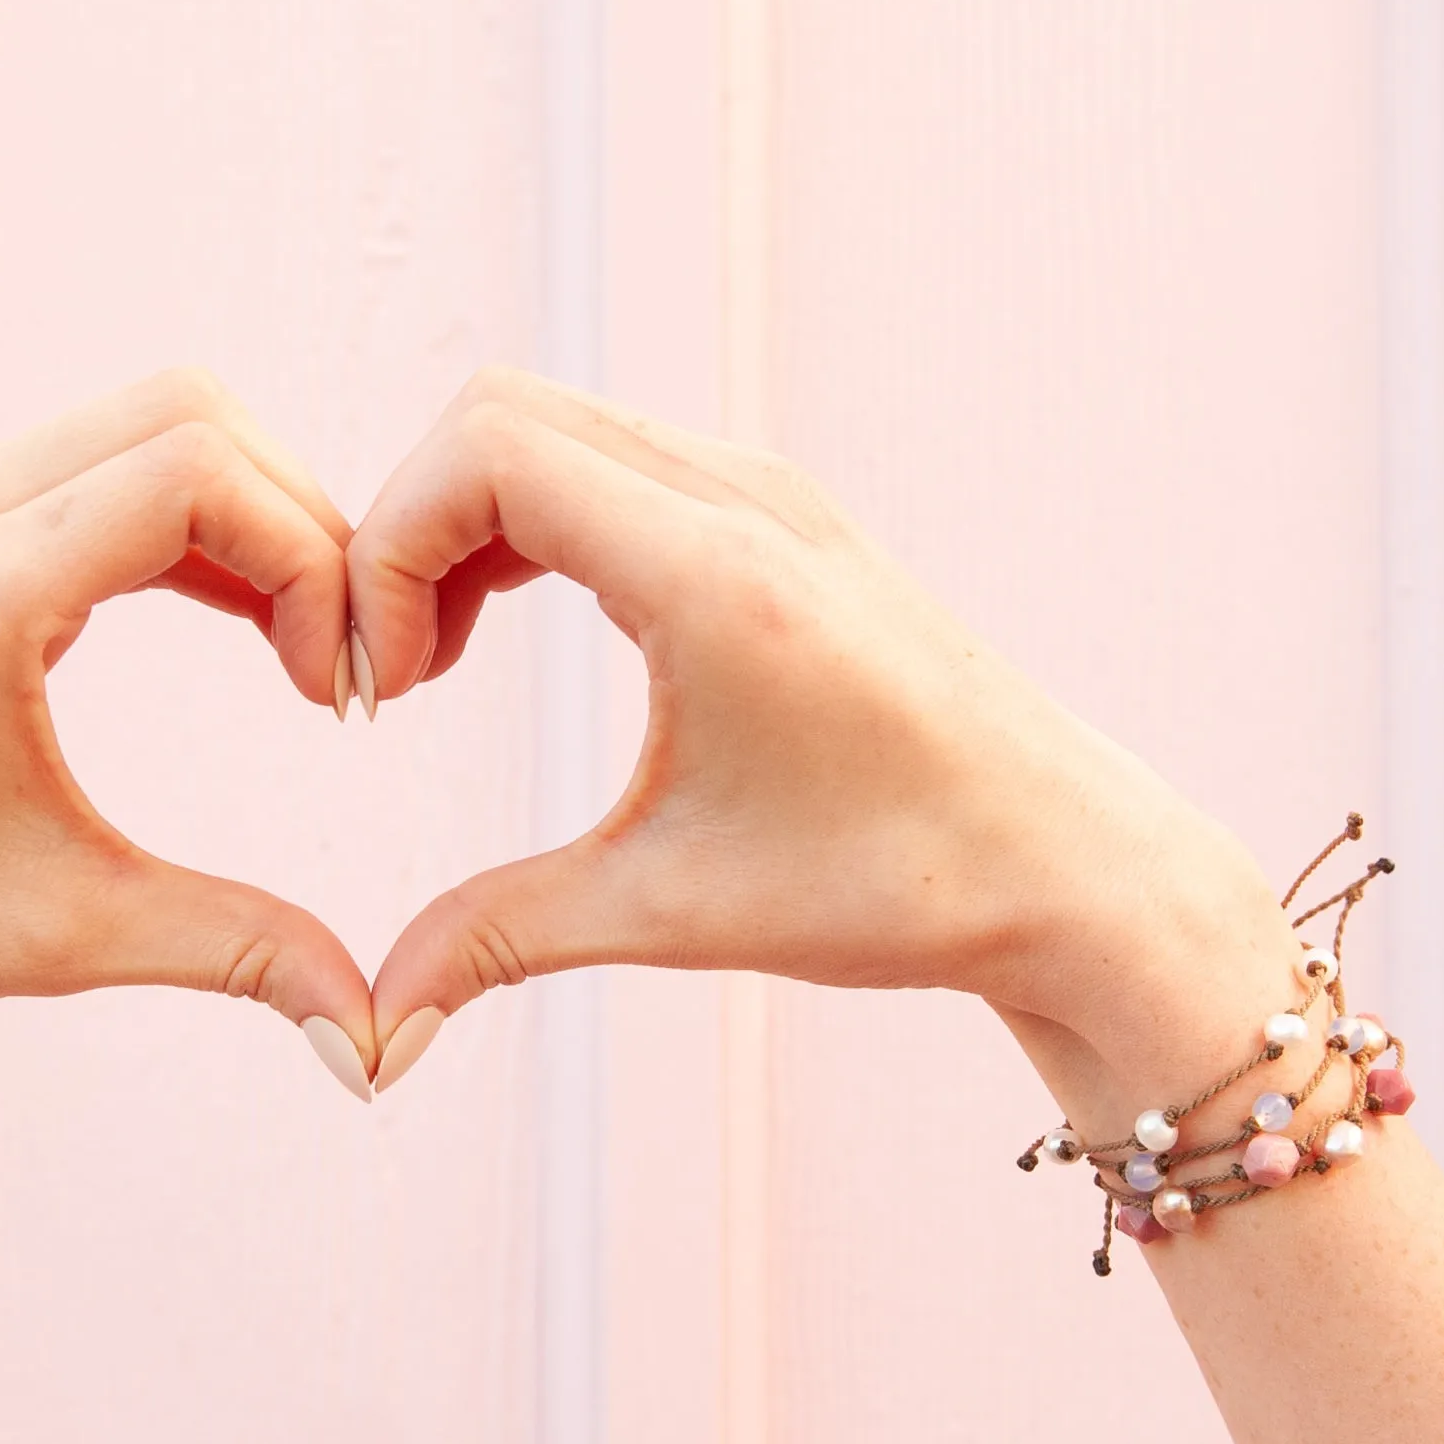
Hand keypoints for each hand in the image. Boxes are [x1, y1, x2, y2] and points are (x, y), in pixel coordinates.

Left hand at [0, 371, 380, 1095]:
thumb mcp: (65, 937)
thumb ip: (239, 953)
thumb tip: (377, 1041)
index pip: (198, 472)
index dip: (310, 561)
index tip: (334, 694)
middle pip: (192, 413)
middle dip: (298, 523)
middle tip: (334, 662)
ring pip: (149, 425)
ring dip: (247, 516)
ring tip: (294, 650)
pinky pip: (99, 466)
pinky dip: (188, 522)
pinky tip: (233, 624)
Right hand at [349, 370, 1287, 1098]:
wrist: (1071, 865)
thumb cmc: (898, 886)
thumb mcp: (675, 911)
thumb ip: (497, 943)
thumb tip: (372, 1031)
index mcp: (715, 574)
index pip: (483, 453)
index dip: (386, 554)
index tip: (383, 691)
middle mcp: (743, 499)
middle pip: (494, 412)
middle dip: (404, 529)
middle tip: (396, 676)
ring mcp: (767, 491)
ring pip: (549, 422)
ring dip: (465, 523)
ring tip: (442, 660)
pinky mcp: (778, 512)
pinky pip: (608, 453)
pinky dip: (529, 518)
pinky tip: (516, 628)